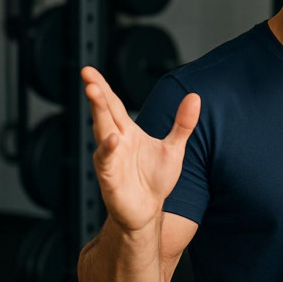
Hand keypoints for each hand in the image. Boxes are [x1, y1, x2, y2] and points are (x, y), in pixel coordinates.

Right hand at [81, 66, 199, 232]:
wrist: (148, 211)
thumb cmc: (155, 179)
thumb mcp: (174, 148)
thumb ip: (183, 123)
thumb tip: (195, 96)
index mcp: (127, 132)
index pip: (113, 104)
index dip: (103, 87)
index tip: (89, 70)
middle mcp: (115, 141)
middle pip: (105, 112)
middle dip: (96, 93)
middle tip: (87, 73)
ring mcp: (110, 158)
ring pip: (102, 131)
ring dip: (98, 113)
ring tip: (94, 93)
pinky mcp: (109, 177)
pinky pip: (106, 160)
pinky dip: (108, 150)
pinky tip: (112, 139)